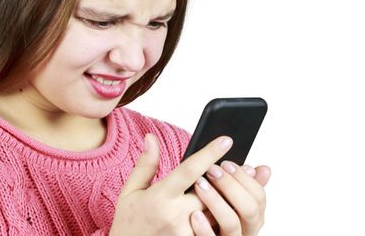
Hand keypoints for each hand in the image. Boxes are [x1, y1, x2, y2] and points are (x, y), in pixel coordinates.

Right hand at [109, 133, 234, 235]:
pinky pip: (213, 231)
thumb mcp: (131, 191)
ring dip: (224, 200)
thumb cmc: (129, 223)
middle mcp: (175, 215)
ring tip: (232, 191)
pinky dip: (217, 221)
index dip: (210, 153)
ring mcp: (185, 233)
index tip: (226, 140)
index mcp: (160, 196)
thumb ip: (145, 165)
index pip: (190, 169)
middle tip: (235, 169)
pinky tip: (222, 213)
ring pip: (217, 212)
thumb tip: (151, 138)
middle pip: (211, 191)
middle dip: (222, 180)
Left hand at [190, 161, 270, 235]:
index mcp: (253, 217)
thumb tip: (263, 169)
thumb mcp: (229, 199)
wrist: (189, 235)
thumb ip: (243, 186)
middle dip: (231, 186)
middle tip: (212, 170)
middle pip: (249, 209)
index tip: (225, 163)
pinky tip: (195, 214)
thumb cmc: (212, 216)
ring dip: (216, 201)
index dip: (244, 178)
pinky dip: (205, 228)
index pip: (259, 197)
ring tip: (200, 185)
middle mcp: (246, 231)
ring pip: (232, 224)